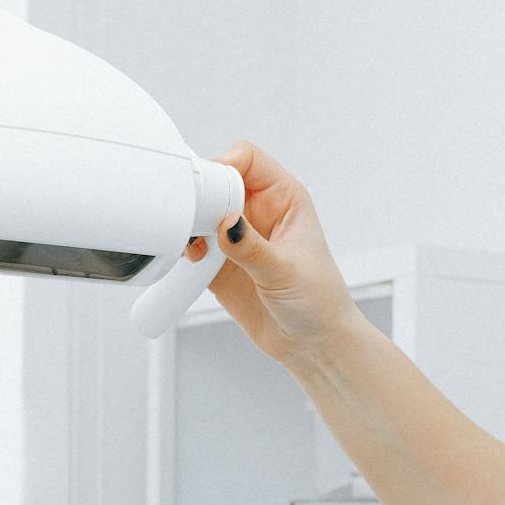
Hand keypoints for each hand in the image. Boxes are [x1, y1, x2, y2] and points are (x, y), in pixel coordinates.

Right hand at [185, 143, 364, 372]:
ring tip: (192, 246)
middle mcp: (258, 213)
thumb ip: (252, 248)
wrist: (313, 344)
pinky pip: (194, 246)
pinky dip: (185, 250)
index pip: (247, 160)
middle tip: (192, 219)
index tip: (208, 189)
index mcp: (284, 199)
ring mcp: (238, 239)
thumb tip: (226, 224)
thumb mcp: (286, 271)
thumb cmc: (319, 302)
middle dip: (200, 197)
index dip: (223, 166)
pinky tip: (191, 261)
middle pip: (217, 183)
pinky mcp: (221, 265)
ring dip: (190, 225)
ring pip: (202, 214)